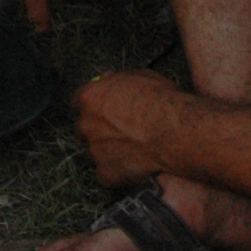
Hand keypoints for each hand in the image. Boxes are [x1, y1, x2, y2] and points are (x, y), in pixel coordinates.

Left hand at [72, 69, 189, 188]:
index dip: (92, 105)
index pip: (79, 101)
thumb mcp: (138, 76)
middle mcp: (87, 124)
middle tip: (119, 130)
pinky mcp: (106, 173)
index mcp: (90, 98)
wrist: (172, 131)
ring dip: (109, 151)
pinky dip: (117, 172)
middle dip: (98, 129)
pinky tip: (133, 166)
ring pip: (97, 152)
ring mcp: (95, 151)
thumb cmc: (159, 102)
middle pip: (84, 128)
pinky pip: (106, 175)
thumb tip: (111, 80)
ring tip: (133, 148)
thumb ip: (117, 80)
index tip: (101, 108)